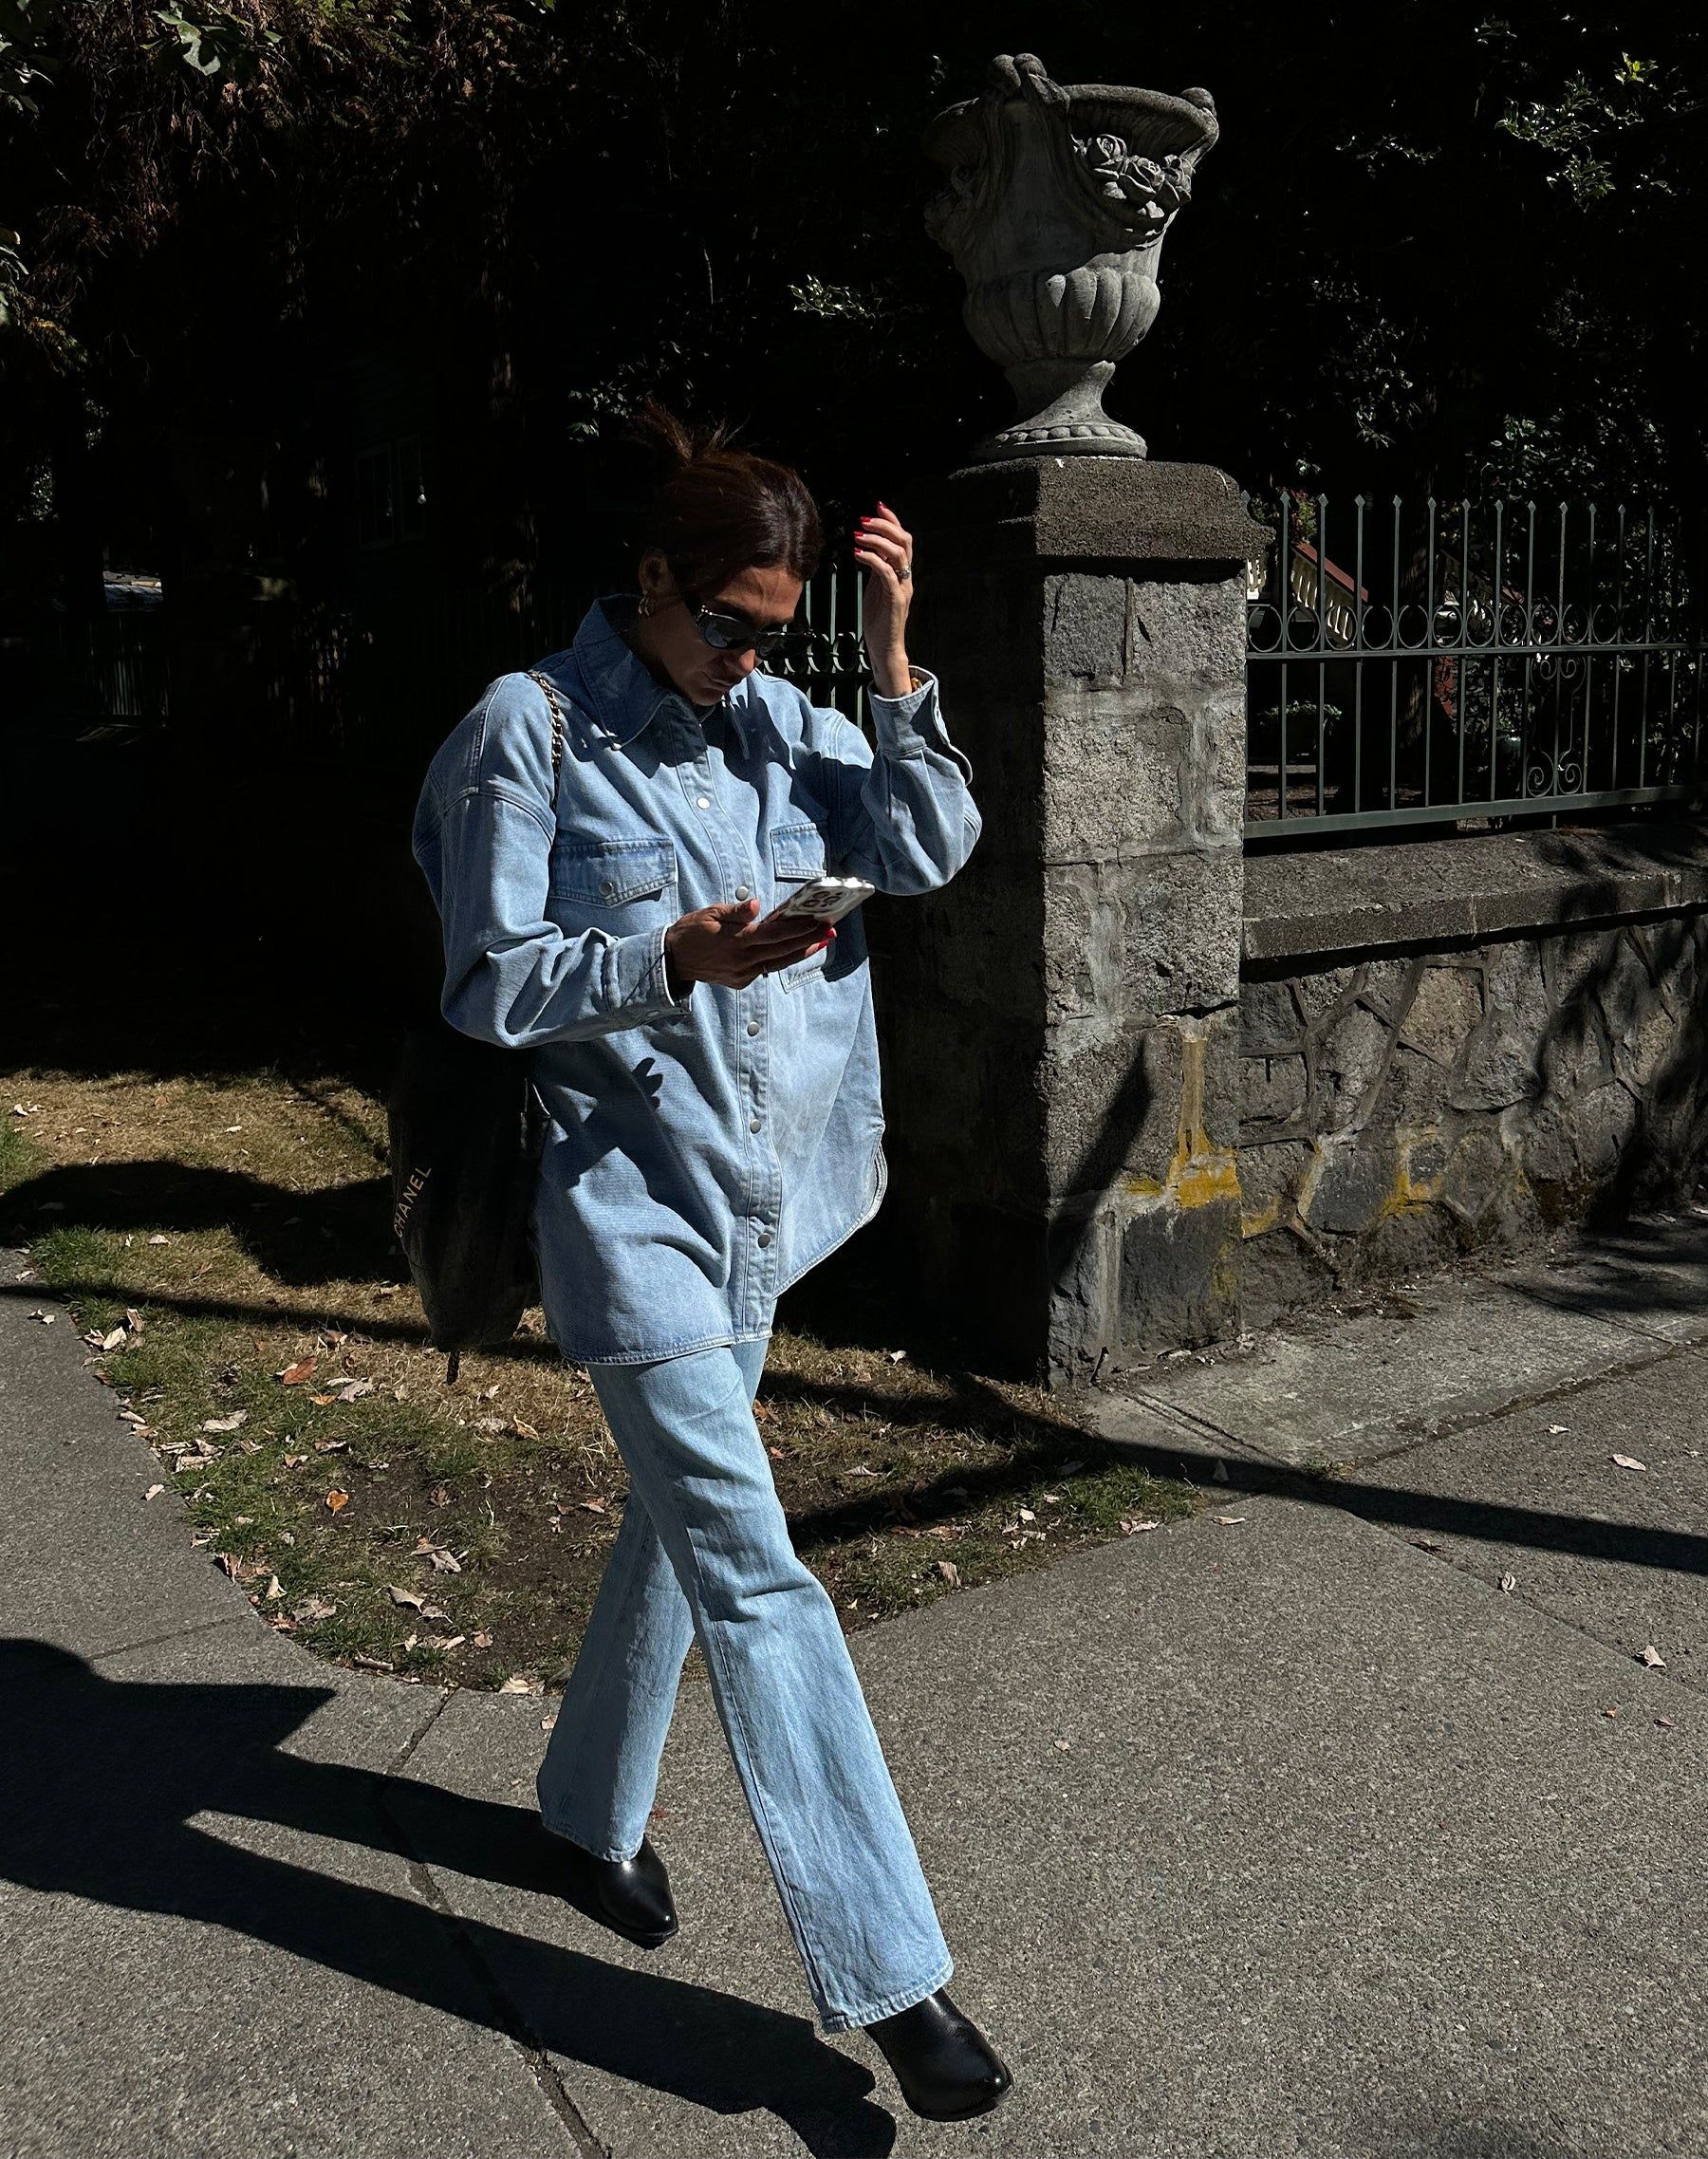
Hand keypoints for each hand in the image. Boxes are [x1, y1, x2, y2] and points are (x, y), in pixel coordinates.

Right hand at [665, 899, 835, 992]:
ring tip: (822, 941)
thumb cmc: (693, 930)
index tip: (818, 921)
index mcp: (737, 940)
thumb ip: (736, 911)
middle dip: (809, 939)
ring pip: (779, 962)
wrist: (674, 960)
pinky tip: (795, 949)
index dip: (799, 928)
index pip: (776, 934)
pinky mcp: (741, 982)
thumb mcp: (710, 913)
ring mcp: (743, 974)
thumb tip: (756, 906)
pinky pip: (766, 969)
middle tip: (831, 929)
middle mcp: (743, 960)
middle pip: (784, 950)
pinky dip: (782, 959)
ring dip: (802, 951)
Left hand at [853, 500, 914, 697]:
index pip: (903, 540)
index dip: (892, 521)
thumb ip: (876, 571)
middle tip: (865, 520)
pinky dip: (871, 559)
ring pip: (898, 553)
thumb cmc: (879, 621)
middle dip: (885, 525)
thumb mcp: (876, 589)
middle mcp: (906, 577)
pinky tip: (857, 555)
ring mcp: (902, 587)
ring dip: (877, 540)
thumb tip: (868, 552)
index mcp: (902, 573)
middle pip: (905, 541)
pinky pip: (886, 572)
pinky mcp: (895, 598)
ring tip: (858, 535)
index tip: (878, 506)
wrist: (885, 647)